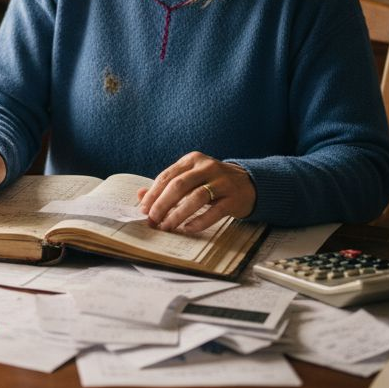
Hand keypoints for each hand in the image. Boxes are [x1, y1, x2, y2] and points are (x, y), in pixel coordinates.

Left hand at [136, 151, 254, 232]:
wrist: (248, 184)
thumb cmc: (212, 182)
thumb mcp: (190, 178)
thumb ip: (166, 185)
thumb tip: (140, 194)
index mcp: (193, 159)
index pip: (167, 176)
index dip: (153, 194)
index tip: (144, 209)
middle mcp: (207, 167)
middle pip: (179, 185)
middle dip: (162, 204)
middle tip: (153, 220)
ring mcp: (222, 181)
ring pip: (196, 197)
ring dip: (178, 214)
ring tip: (167, 226)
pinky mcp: (233, 197)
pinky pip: (214, 211)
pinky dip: (199, 221)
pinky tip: (187, 228)